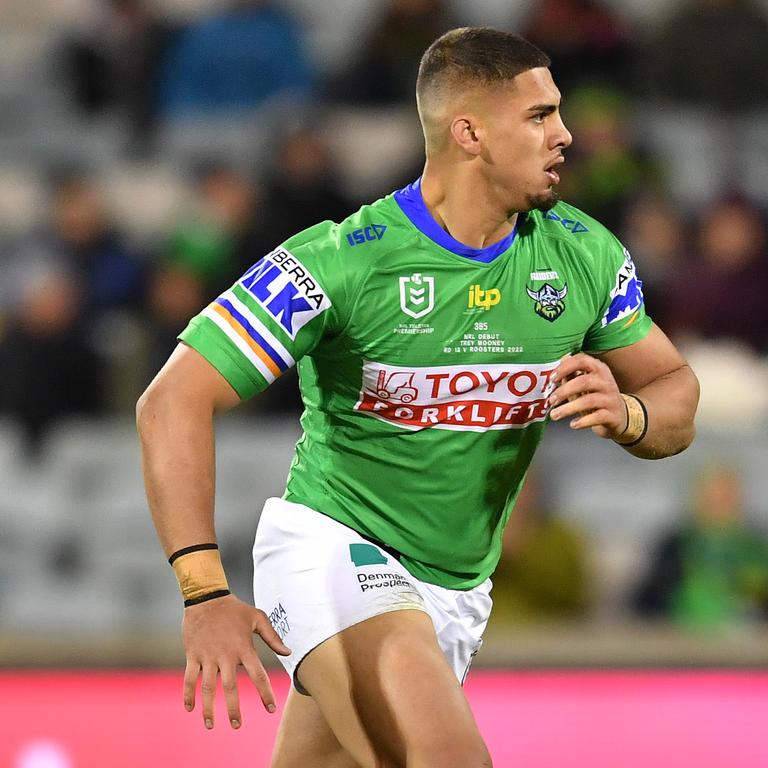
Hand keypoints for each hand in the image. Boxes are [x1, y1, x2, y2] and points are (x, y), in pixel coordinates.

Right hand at [181, 594, 290, 729]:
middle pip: (231, 687)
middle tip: (237, 725)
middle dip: (234, 709)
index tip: (269, 709)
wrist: (206, 598)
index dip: (264, 693)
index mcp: (244, 647)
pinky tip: (190, 708)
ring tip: (211, 725)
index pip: (258, 675)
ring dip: (209, 707)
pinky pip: (189, 678)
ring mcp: (207, 656)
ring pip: (208, 687)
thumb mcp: (257, 618)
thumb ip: (273, 637)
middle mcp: (226, 655)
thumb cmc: (234, 609)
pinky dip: (188, 694)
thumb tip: (288, 652)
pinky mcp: (192, 655)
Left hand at [548, 353, 627, 438]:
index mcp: (598, 369)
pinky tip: (573, 424)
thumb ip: (570, 374)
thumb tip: (557, 364)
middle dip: (564, 391)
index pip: (582, 360)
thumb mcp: (583, 384)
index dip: (565, 368)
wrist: (618, 416)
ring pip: (589, 401)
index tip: (552, 378)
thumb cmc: (596, 397)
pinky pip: (597, 417)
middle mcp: (606, 381)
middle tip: (551, 400)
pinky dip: (583, 421)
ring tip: (555, 415)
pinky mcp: (613, 415)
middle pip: (584, 382)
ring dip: (568, 408)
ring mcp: (611, 398)